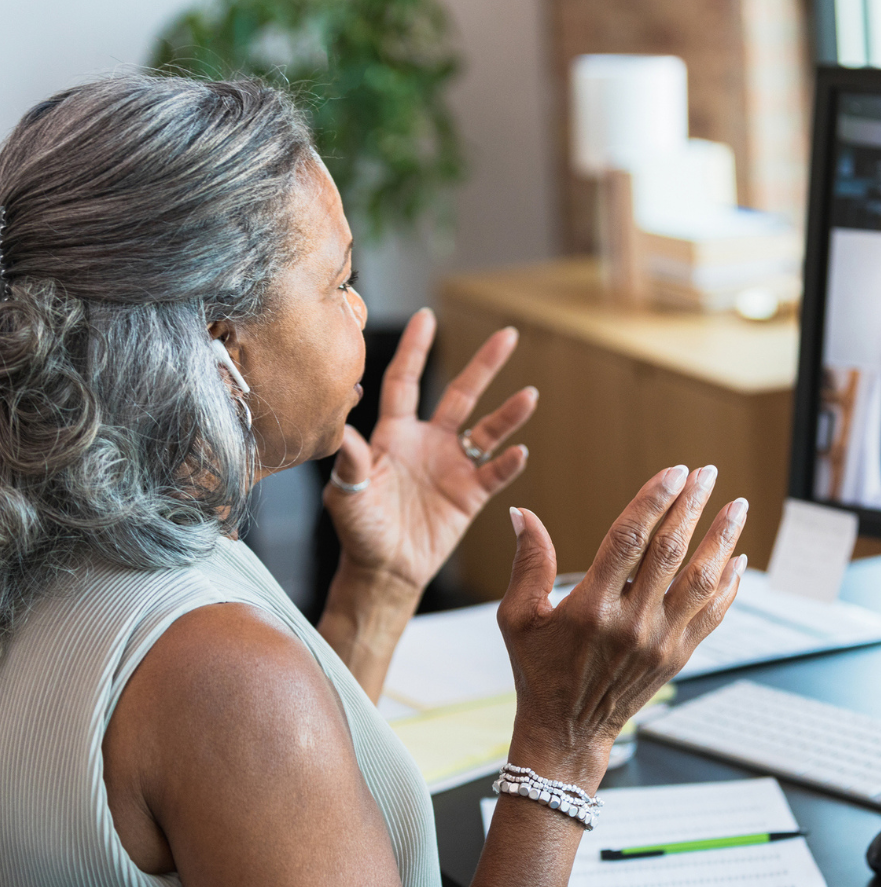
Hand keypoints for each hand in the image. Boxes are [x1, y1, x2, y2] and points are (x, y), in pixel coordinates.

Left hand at [322, 307, 537, 595]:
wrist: (384, 569)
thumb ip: (351, 460)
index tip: (426, 317)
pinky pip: (494, 473)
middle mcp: (428, 442)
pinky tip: (520, 451)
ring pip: (487, 430)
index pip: (405, 381)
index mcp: (395, 434)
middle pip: (461, 394)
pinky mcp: (470, 494)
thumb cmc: (358, 530)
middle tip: (508, 335)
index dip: (415, 350)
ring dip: (509, 413)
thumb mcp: (346, 493)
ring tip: (530, 395)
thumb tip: (345, 428)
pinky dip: (508, 463)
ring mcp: (453, 466)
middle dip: (484, 365)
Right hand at [497, 464, 747, 786]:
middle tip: (707, 474)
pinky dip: (728, 585)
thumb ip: (528, 562)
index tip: (674, 472)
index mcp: (591, 607)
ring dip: (721, 540)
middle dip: (691, 507)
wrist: (568, 731)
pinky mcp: (677, 657)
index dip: (653, 501)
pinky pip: (711, 615)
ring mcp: (660, 642)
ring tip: (737, 506)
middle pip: (670, 552)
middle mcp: (631, 624)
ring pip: (700, 581)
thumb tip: (521, 514)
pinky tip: (737, 558)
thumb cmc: (538, 670)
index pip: (629, 540)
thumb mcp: (518, 617)